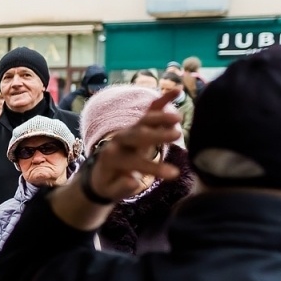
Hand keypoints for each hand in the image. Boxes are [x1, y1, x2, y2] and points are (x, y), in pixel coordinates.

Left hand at [81, 85, 183, 201]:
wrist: (102, 172)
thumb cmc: (109, 184)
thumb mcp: (111, 191)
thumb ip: (121, 186)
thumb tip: (132, 180)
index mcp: (112, 158)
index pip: (134, 161)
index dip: (153, 168)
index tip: (174, 174)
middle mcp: (119, 141)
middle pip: (137, 135)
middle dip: (156, 134)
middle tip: (177, 135)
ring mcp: (128, 130)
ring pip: (143, 120)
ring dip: (159, 116)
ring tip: (178, 117)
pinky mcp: (137, 125)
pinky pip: (149, 111)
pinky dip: (162, 100)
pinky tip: (177, 90)